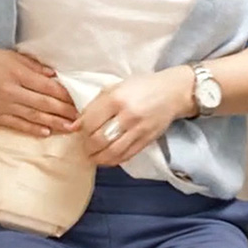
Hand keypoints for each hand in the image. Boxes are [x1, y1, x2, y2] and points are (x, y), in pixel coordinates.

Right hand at [0, 47, 77, 136]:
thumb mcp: (10, 56)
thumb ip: (33, 66)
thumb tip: (54, 76)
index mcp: (17, 73)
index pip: (47, 87)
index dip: (65, 95)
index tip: (78, 101)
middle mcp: (11, 90)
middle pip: (44, 103)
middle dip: (64, 112)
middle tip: (81, 119)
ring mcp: (2, 105)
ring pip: (33, 116)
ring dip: (54, 123)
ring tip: (70, 128)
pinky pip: (17, 125)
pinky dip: (33, 129)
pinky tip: (46, 132)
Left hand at [71, 66, 194, 165]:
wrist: (172, 92)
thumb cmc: (141, 86)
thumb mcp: (115, 87)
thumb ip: (95, 105)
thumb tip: (75, 126)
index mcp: (116, 98)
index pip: (89, 121)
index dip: (80, 129)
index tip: (78, 131)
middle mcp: (127, 115)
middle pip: (98, 139)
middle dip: (87, 146)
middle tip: (84, 145)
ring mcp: (138, 130)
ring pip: (111, 152)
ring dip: (97, 157)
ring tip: (92, 155)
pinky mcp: (147, 140)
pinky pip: (125, 156)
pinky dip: (112, 160)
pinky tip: (106, 158)